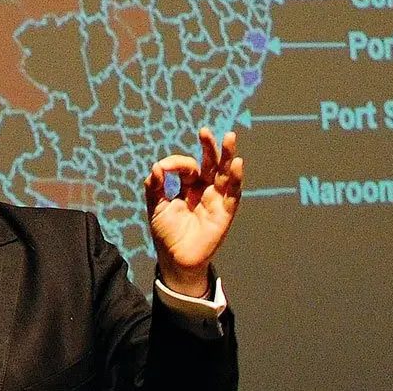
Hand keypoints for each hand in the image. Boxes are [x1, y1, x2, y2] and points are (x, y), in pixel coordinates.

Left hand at [144, 127, 242, 296]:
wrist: (175, 260)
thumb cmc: (166, 233)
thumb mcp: (156, 206)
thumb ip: (155, 186)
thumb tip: (156, 166)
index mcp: (189, 187)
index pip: (188, 167)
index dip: (176, 163)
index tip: (163, 168)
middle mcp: (205, 190)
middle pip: (211, 164)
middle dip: (210, 147)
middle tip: (205, 131)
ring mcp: (216, 200)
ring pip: (225, 174)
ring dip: (227, 155)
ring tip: (229, 137)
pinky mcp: (224, 213)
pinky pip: (232, 195)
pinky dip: (236, 179)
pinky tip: (236, 164)